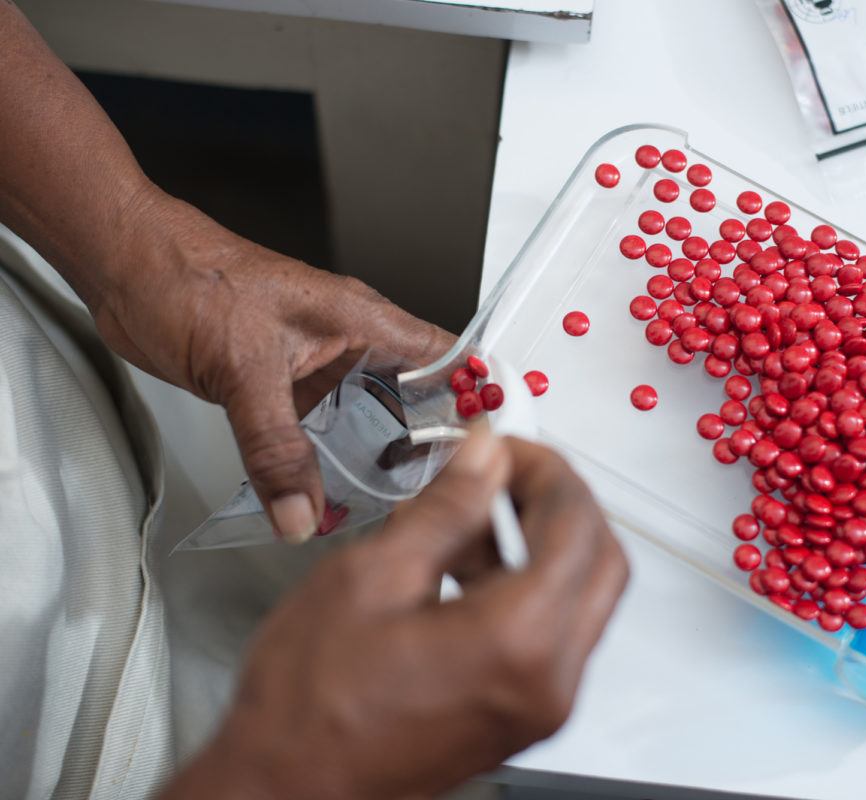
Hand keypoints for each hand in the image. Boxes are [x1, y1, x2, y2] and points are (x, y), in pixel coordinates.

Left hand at [0, 9, 452, 542]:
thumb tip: (301, 511)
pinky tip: (328, 489)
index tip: (494, 442)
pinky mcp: (284, 381)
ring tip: (396, 500)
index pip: (448, 356)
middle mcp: (349, 341)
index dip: (480, 396)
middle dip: (433, 438)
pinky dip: (332, 458)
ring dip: (381, 452)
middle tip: (445, 489)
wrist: (128, 268)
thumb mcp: (243, 370)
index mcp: (361, 319)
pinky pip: (324, 425)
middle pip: (417, 393)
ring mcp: (317, 362)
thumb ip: (276, 448)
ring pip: (370, 413)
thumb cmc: (189, 279)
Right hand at [159, 431, 628, 799]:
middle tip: (508, 472)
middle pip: (600, 559)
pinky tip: (466, 563)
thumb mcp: (372, 578)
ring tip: (474, 514)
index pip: (575, 523)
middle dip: (561, 501)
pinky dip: (527, 584)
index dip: (545, 468)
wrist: (284, 788)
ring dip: (543, 541)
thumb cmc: (309, 705)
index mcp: (517, 642)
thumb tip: (486, 457)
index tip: (504, 448)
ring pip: (581, 595)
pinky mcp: (523, 714)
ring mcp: (541, 704)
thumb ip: (446, 508)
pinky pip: (552, 632)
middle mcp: (548, 681)